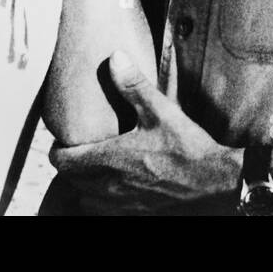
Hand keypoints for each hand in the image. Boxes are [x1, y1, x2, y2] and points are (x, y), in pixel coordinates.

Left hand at [49, 50, 241, 214]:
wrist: (215, 183)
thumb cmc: (188, 147)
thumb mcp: (161, 111)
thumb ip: (134, 85)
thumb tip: (115, 57)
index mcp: (110, 159)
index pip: (64, 161)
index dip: (57, 149)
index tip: (63, 138)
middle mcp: (110, 186)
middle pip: (71, 181)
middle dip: (70, 165)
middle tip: (79, 148)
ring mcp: (122, 204)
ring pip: (86, 200)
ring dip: (84, 185)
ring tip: (93, 169)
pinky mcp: (136, 214)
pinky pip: (105, 211)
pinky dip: (101, 201)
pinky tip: (115, 186)